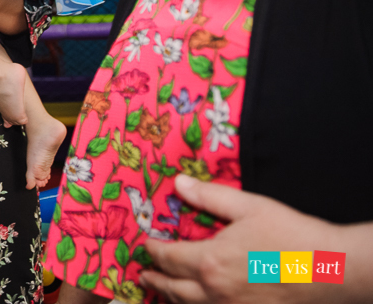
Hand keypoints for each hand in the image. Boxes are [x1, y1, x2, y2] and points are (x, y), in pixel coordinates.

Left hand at [141, 175, 344, 303]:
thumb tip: (179, 183)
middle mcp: (215, 291)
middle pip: (173, 289)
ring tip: (163, 292)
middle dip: (155, 280)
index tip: (146, 245)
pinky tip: (197, 302)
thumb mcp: (249, 207)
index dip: (152, 251)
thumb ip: (210, 196)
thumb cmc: (292, 235)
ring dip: (172, 298)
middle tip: (143, 275)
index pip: (167, 258)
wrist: (332, 270)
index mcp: (210, 261)